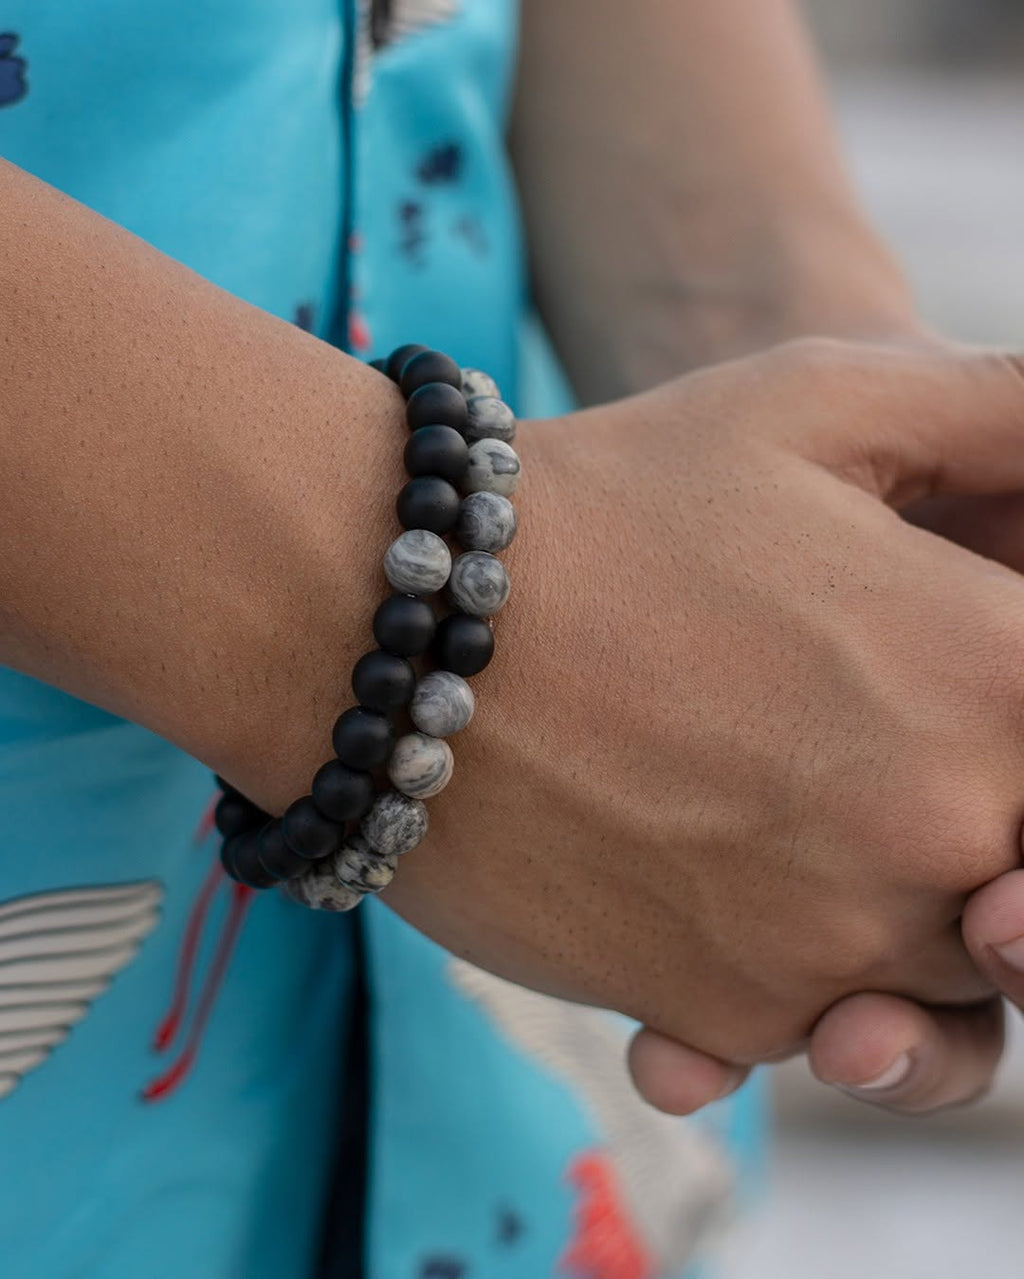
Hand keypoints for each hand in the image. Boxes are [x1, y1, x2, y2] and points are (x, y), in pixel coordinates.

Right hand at [380, 338, 1023, 1076]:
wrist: (392, 621)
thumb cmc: (611, 497)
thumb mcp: (820, 395)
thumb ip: (996, 408)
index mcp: (1001, 676)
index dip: (1020, 735)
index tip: (966, 718)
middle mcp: (951, 835)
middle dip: (1002, 860)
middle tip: (885, 766)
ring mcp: (838, 949)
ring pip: (958, 991)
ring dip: (916, 933)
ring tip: (804, 827)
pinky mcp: (728, 1017)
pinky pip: (824, 1037)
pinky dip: (801, 987)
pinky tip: (719, 883)